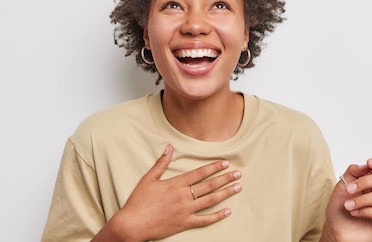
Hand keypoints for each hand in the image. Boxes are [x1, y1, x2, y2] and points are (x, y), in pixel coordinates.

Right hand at [106, 144, 241, 241]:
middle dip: (225, 178)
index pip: (200, 173)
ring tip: (237, 188)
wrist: (133, 224)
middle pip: (209, 186)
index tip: (225, 163)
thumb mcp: (149, 178)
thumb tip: (169, 147)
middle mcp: (183, 196)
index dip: (214, 167)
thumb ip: (161, 163)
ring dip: (225, 194)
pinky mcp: (184, 224)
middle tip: (238, 174)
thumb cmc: (139, 201)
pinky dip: (217, 216)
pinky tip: (227, 211)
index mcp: (176, 184)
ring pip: (210, 201)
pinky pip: (204, 220)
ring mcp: (185, 211)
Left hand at [321, 157, 371, 241]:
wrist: (336, 229)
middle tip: (349, 189)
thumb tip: (366, 165)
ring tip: (348, 205)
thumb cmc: (339, 207)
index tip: (369, 163)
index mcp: (371, 181)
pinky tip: (355, 213)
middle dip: (366, 182)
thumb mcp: (342, 185)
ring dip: (363, 199)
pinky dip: (368, 211)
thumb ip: (353, 171)